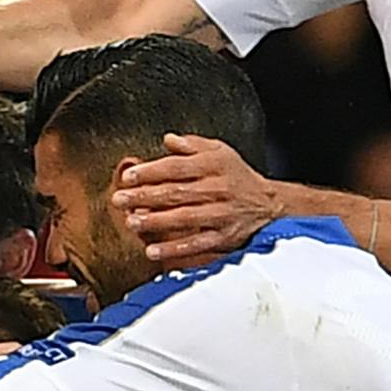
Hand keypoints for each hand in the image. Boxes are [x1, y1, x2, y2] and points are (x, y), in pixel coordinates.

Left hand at [110, 135, 281, 262]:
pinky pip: (196, 243)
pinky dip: (174, 248)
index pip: (177, 167)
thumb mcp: (220, 152)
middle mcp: (219, 189)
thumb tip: (168, 139)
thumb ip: (192, 145)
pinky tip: (152, 250)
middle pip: (176, 192)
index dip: (150, 172)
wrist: (270, 205)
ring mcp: (221, 215)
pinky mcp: (224, 237)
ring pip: (184, 217)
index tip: (128, 177)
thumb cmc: (239, 177)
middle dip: (145, 196)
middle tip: (120, 200)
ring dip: (156, 221)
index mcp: (214, 165)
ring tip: (132, 222)